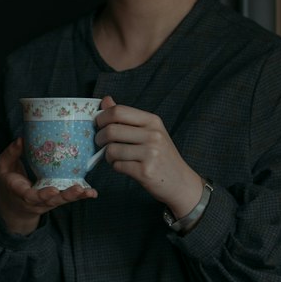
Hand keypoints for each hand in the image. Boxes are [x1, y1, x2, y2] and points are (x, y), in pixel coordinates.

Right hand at [0, 138, 96, 234]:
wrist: (13, 205)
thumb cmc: (9, 182)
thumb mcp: (3, 167)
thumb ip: (11, 154)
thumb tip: (21, 139)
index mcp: (21, 193)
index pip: (30, 196)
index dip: (42, 195)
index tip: (53, 190)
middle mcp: (36, 201)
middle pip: (51, 201)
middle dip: (65, 196)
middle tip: (78, 189)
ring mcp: (47, 201)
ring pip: (62, 201)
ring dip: (76, 196)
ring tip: (89, 192)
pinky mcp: (56, 199)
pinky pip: (68, 198)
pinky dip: (81, 196)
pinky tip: (92, 193)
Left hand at [94, 96, 203, 217]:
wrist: (181, 182)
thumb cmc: (162, 155)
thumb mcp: (149, 131)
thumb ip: (126, 116)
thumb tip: (105, 100)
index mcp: (152, 121)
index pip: (118, 111)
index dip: (102, 118)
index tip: (99, 125)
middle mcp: (153, 135)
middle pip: (111, 130)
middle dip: (100, 138)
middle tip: (102, 143)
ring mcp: (150, 153)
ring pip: (111, 150)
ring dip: (107, 155)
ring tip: (115, 157)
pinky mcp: (145, 171)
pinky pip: (117, 165)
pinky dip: (116, 166)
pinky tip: (124, 166)